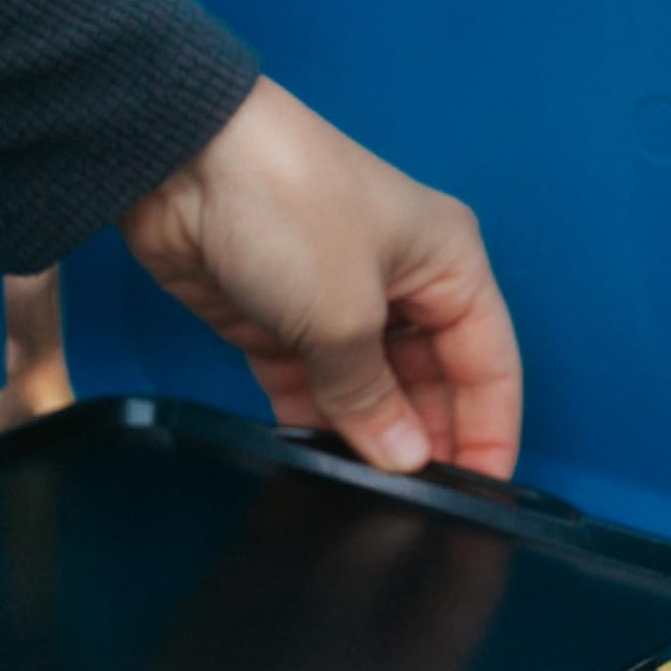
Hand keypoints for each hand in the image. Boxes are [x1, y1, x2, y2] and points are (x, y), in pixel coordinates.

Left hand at [121, 77, 521, 478]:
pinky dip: (316, 424)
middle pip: (431, 385)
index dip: (489, 431)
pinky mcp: (280, 325)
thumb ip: (373, 398)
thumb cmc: (287, 201)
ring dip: (366, 440)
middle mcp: (401, 286)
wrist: (181, 162)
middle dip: (424, 443)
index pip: (488, 364)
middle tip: (416, 508)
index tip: (482, 494)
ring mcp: (338, 306)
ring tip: (367, 499)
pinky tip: (319, 465)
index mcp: (447, 265)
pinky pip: (313, 390)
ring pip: (369, 393)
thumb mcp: (345, 314)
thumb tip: (403, 461)